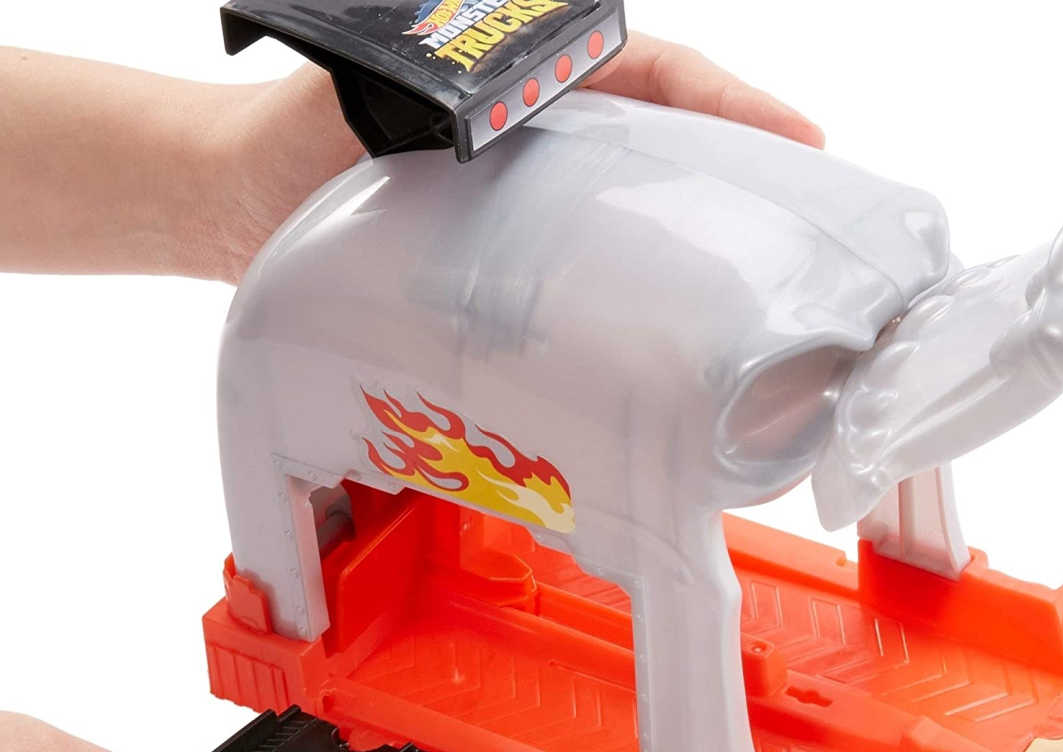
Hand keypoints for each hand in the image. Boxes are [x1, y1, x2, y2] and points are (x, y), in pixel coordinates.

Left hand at [211, 32, 824, 281]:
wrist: (240, 205)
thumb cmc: (302, 133)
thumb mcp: (390, 86)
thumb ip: (463, 89)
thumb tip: (540, 99)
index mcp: (534, 81)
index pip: (658, 78)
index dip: (736, 110)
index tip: (805, 149)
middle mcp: (547, 139)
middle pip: (663, 152)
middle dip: (738, 189)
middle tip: (802, 243)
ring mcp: (530, 206)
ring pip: (629, 222)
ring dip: (688, 256)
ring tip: (751, 301)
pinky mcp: (506, 264)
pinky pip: (577, 281)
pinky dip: (616, 309)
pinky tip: (647, 344)